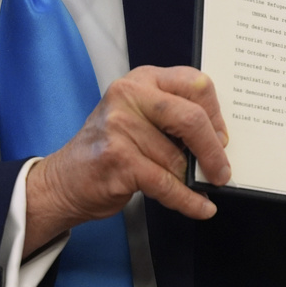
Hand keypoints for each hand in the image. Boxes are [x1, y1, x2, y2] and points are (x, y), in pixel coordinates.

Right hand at [23, 66, 230, 255]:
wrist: (63, 181)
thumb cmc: (111, 147)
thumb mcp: (141, 115)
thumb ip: (175, 115)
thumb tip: (219, 139)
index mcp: (143, 79)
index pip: (195, 84)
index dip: (215, 114)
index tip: (222, 136)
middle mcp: (129, 96)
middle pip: (191, 118)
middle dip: (214, 150)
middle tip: (222, 170)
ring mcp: (119, 126)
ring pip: (178, 158)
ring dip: (193, 180)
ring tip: (200, 187)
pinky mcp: (117, 159)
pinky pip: (166, 183)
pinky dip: (188, 200)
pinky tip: (200, 207)